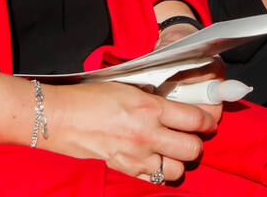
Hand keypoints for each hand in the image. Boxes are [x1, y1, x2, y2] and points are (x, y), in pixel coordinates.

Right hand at [41, 81, 216, 183]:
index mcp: (149, 106)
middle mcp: (147, 133)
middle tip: (190, 137)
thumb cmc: (88, 97)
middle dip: (196, 142)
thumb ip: (152, 97)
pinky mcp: (125, 171)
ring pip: (178, 169)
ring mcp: (137, 156)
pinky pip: (155, 180)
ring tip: (170, 152)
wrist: (58, 118)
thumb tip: (174, 100)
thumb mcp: (126, 86)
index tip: (208, 121)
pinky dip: (158, 173)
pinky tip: (152, 162)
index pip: (195, 118)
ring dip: (178, 161)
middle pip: (193, 148)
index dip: (208, 120)